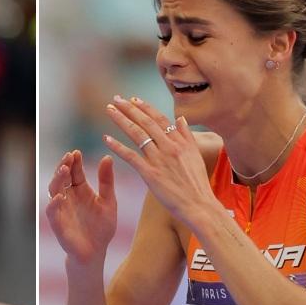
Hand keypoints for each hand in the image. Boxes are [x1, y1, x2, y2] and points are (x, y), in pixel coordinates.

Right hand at [45, 149, 116, 265]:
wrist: (95, 252)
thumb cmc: (101, 227)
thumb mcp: (108, 201)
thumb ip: (106, 181)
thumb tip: (107, 156)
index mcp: (80, 190)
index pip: (74, 171)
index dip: (74, 161)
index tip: (77, 151)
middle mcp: (68, 197)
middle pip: (62, 177)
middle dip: (64, 166)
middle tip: (69, 156)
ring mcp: (61, 209)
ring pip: (54, 190)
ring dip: (57, 179)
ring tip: (64, 170)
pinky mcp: (57, 223)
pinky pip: (52, 211)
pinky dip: (54, 204)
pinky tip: (60, 196)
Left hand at [103, 95, 220, 225]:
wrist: (199, 205)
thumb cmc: (197, 183)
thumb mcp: (196, 155)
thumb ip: (187, 136)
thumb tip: (181, 119)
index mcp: (181, 141)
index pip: (159, 119)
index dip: (145, 108)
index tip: (133, 99)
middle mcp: (169, 147)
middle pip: (145, 122)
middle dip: (129, 109)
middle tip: (115, 99)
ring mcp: (159, 159)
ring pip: (136, 134)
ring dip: (121, 120)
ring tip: (109, 111)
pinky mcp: (150, 173)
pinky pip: (130, 156)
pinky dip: (117, 146)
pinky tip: (106, 138)